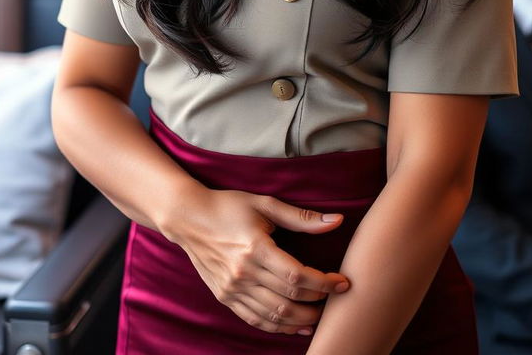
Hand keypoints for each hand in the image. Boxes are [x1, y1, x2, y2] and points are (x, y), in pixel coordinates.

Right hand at [167, 186, 349, 334]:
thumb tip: (338, 220)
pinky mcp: (225, 297)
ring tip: (320, 314)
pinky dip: (278, 326)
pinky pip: (256, 319)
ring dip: (301, 320)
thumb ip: (301, 217)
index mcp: (256, 248)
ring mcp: (232, 289)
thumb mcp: (265, 204)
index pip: (297, 275)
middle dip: (318, 303)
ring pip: (274, 315)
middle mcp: (243, 273)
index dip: (324, 283)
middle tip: (336, 298)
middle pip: (289, 298)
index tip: (342, 282)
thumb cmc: (228, 206)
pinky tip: (295, 324)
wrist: (188, 218)